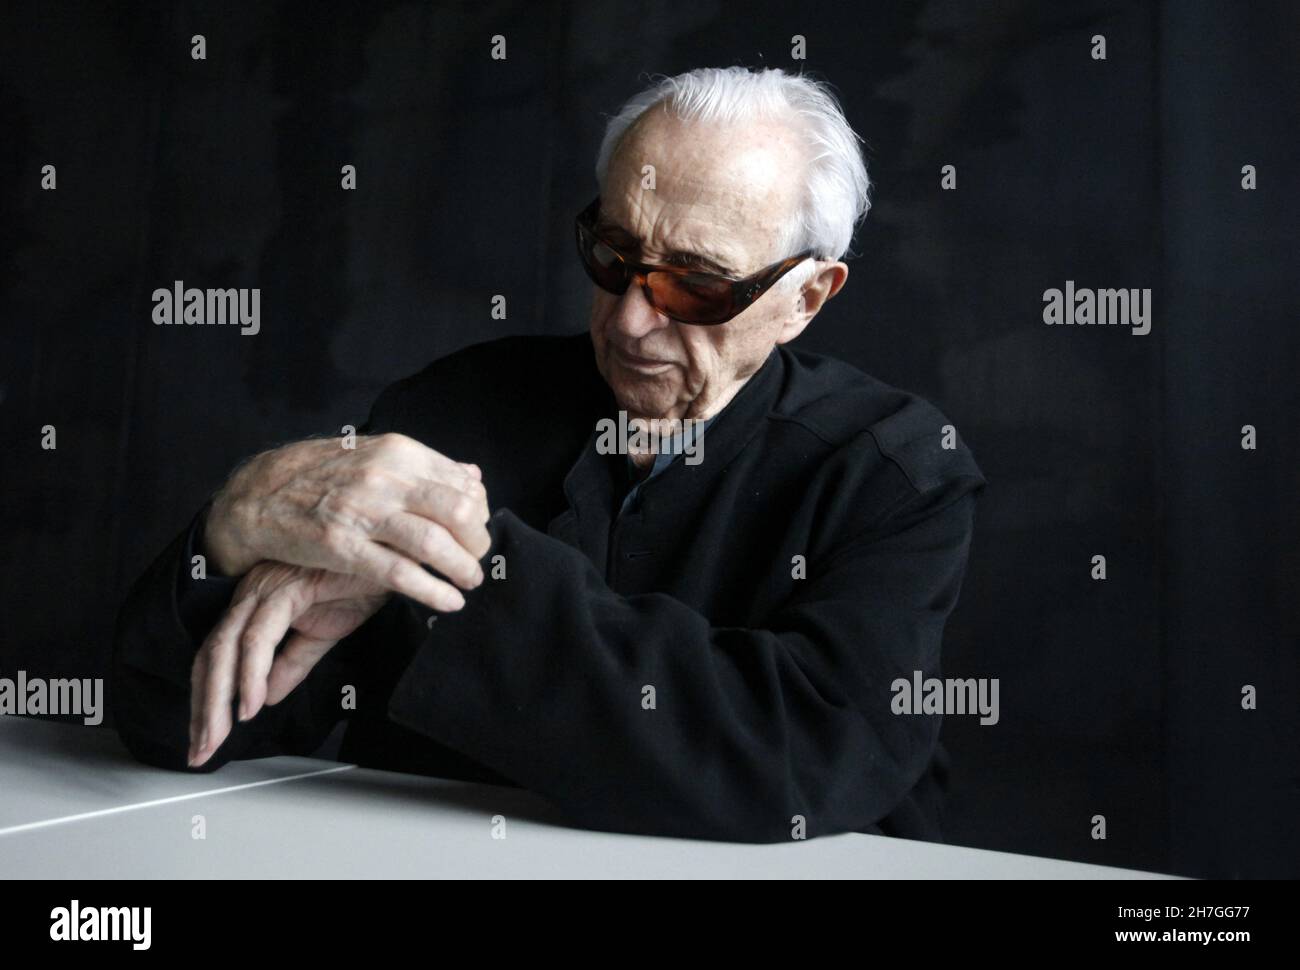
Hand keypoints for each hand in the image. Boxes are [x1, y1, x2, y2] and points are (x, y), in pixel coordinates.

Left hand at [188, 561, 391, 767]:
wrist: (394, 557)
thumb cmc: (360, 581)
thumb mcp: (323, 632)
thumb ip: (291, 663)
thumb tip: (267, 697)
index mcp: (256, 602)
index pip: (217, 656)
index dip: (208, 698)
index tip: (207, 736)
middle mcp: (252, 592)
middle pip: (211, 655)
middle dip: (203, 707)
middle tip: (201, 750)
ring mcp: (266, 587)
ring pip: (226, 647)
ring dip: (219, 697)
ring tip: (219, 734)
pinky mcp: (288, 586)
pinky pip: (260, 635)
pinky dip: (252, 673)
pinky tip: (253, 703)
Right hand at [204, 433, 489, 611]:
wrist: (258, 494)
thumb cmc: (323, 477)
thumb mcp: (375, 456)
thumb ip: (424, 468)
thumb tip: (474, 475)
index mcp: (398, 453)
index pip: (462, 484)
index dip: (479, 513)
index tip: (475, 532)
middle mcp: (385, 477)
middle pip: (459, 511)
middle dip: (477, 541)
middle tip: (477, 558)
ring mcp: (362, 511)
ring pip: (434, 543)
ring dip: (463, 568)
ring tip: (470, 581)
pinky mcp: (342, 546)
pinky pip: (400, 573)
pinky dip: (433, 591)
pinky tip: (449, 602)